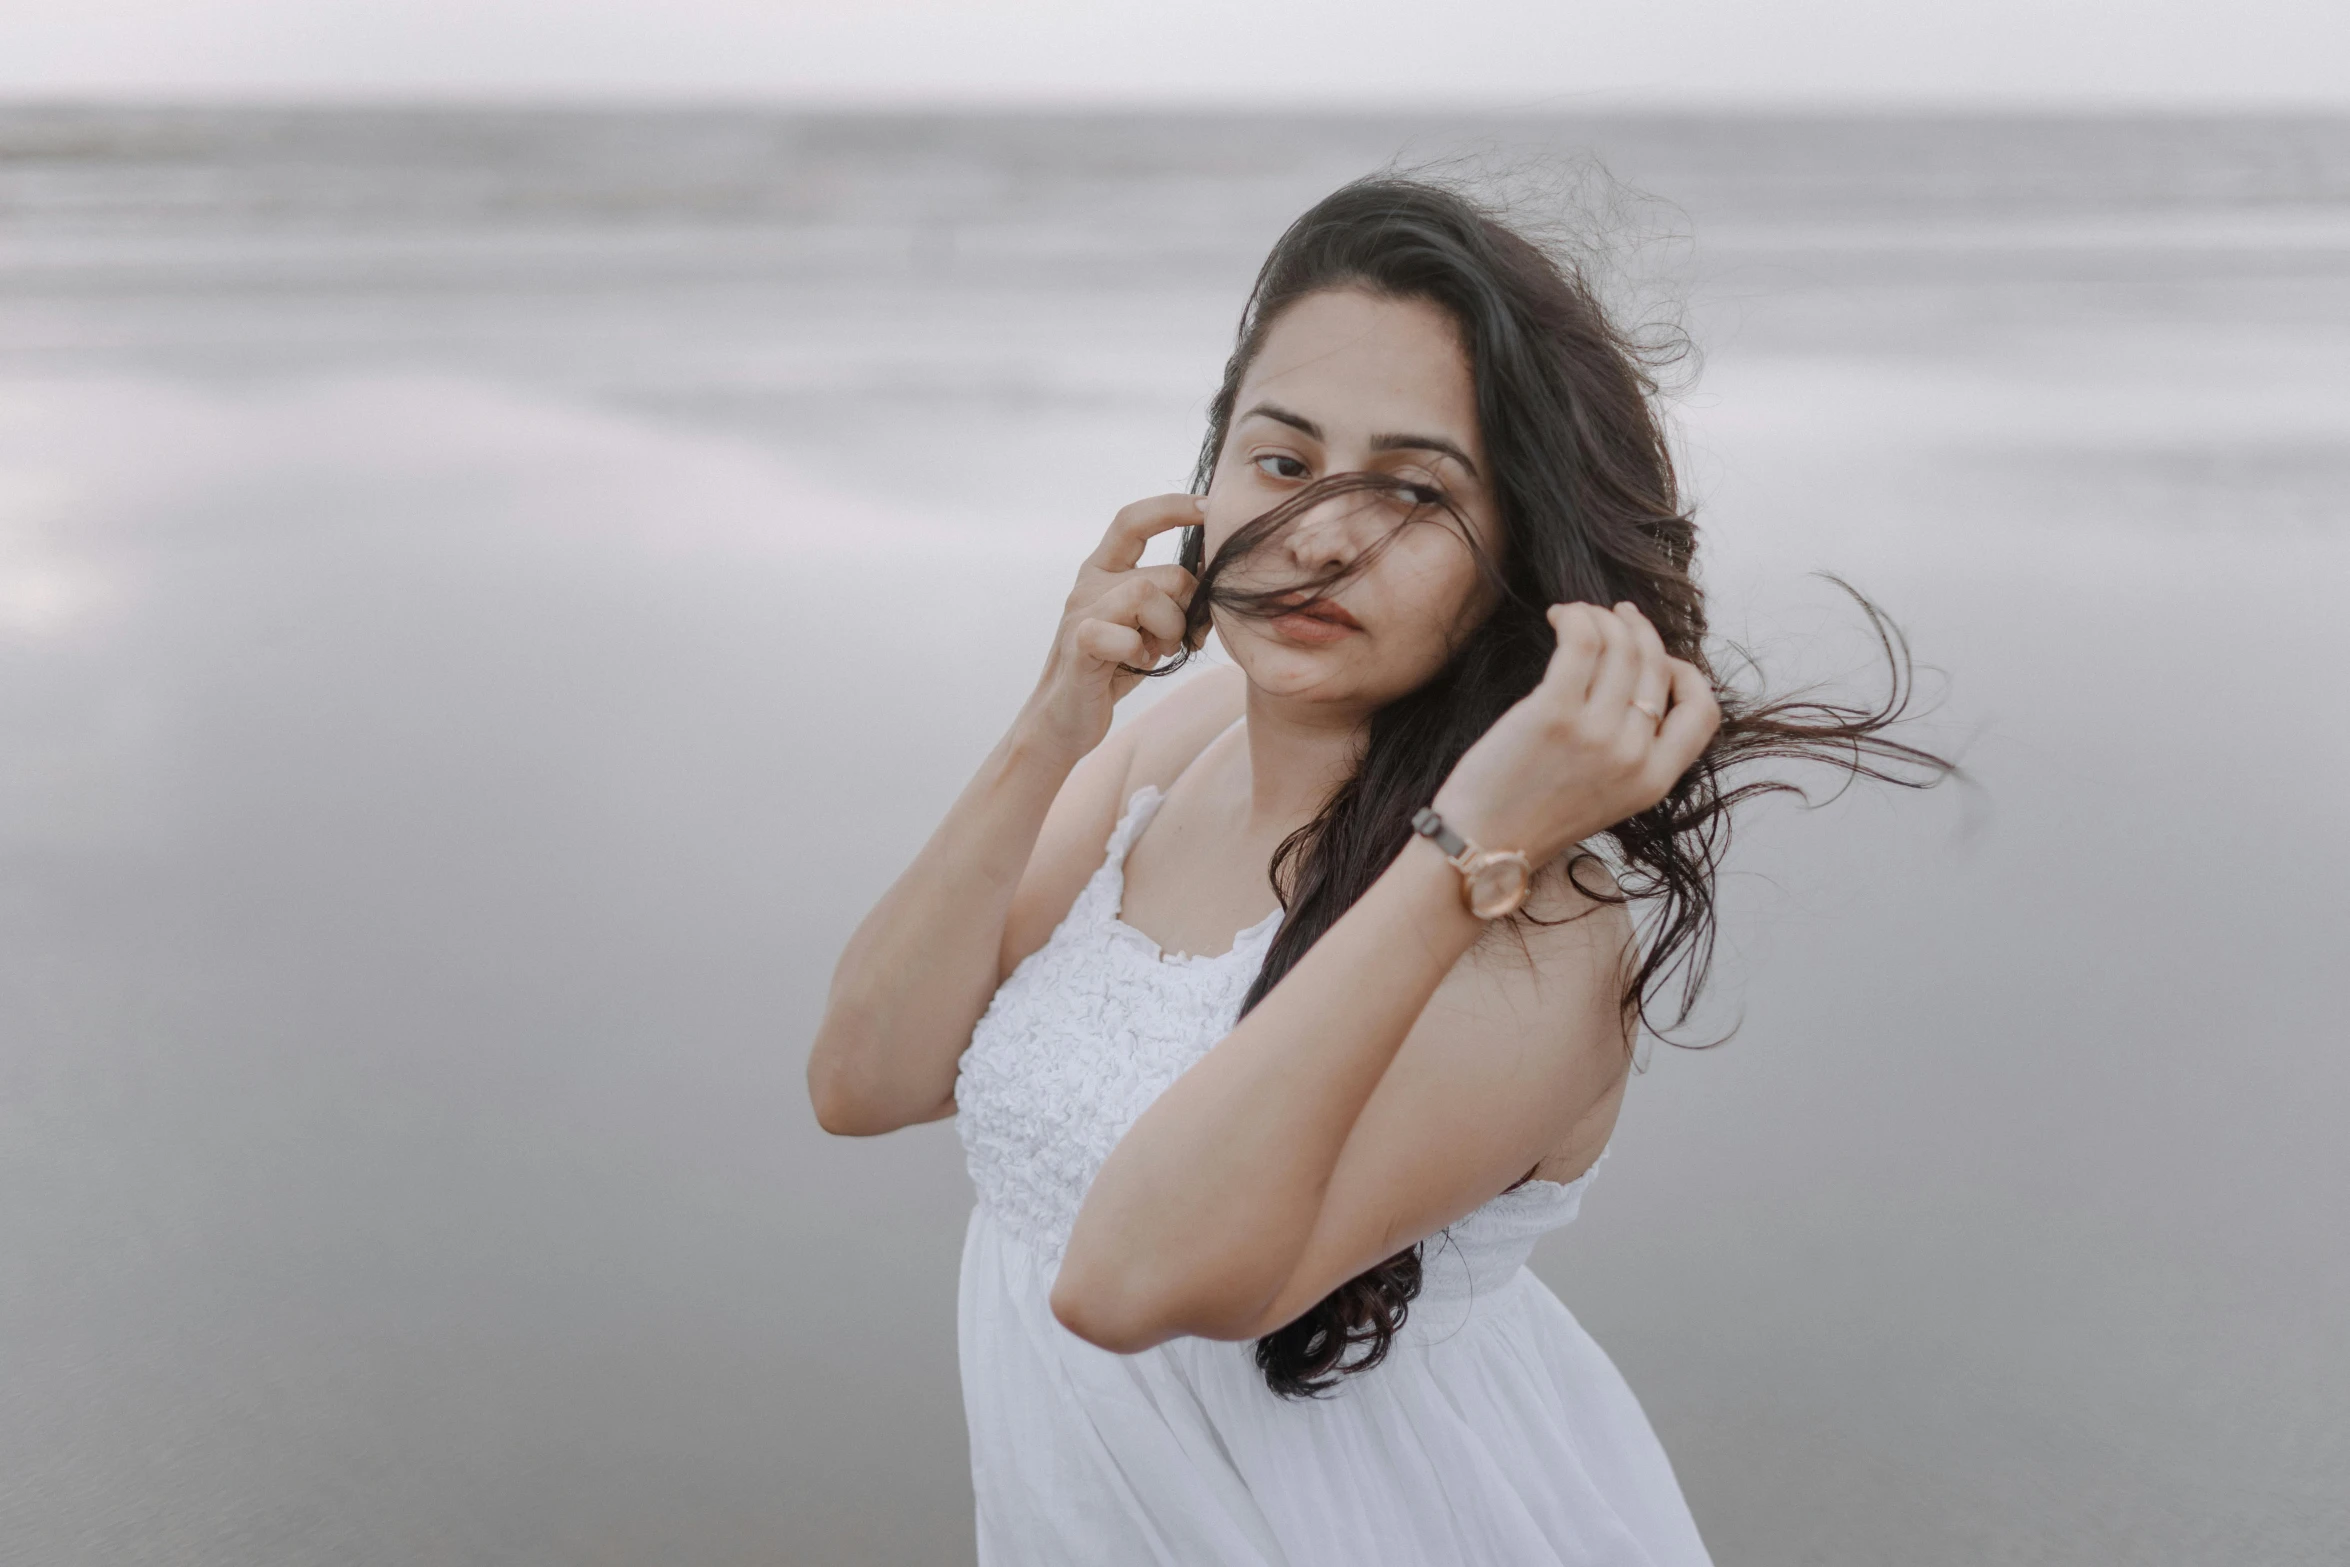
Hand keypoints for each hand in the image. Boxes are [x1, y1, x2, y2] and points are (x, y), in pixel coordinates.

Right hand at [1017, 494, 1204, 764]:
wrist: (1063, 720)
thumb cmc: (1111, 671)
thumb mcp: (1146, 626)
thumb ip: (1171, 597)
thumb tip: (1218, 571)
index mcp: (1102, 571)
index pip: (1133, 520)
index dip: (1172, 508)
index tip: (1210, 507)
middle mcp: (1088, 583)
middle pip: (1165, 572)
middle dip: (1188, 610)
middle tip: (1180, 640)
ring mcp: (1080, 612)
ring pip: (1149, 594)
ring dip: (1169, 630)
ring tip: (1156, 653)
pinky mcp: (1079, 644)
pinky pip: (1125, 633)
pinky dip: (1141, 652)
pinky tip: (1136, 666)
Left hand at [1430, 601, 1719, 865]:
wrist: (1482, 846)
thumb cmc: (1532, 817)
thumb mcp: (1607, 796)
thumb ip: (1631, 752)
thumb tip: (1639, 688)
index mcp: (1653, 782)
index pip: (1704, 712)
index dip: (1687, 673)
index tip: (1658, 657)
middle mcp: (1633, 757)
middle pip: (1657, 666)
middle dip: (1638, 630)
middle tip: (1614, 614)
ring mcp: (1596, 734)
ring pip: (1621, 646)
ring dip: (1601, 617)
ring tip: (1576, 613)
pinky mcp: (1553, 714)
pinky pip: (1582, 643)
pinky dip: (1575, 617)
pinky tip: (1558, 616)